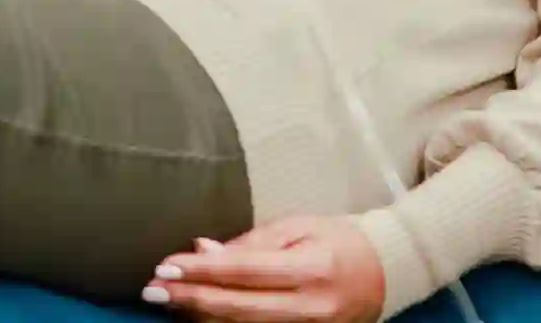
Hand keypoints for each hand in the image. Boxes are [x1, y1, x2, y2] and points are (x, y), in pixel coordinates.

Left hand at [145, 217, 386, 321]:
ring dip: (201, 317)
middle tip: (153, 290)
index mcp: (310, 269)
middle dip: (190, 300)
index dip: (201, 271)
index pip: (244, 272)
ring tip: (169, 301)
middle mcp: (311, 308)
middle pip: (239, 309)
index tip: (165, 265)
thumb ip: (250, 242)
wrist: (388, 271)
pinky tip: (201, 316)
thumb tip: (203, 250)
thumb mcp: (298, 227)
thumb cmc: (339, 239)